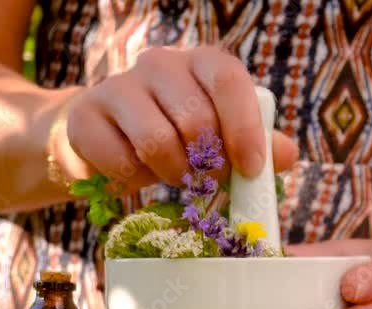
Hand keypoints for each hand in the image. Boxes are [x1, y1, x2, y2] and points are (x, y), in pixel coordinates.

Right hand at [59, 46, 298, 190]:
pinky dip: (133, 181)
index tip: (250, 169)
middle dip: (207, 163)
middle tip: (208, 181)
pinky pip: (119, 161)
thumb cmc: (174, 137)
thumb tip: (287, 155)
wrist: (104, 140)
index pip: (228, 80)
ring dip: (172, 174)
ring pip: (157, 141)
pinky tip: (133, 173)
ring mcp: (118, 86)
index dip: (244, 127)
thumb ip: (257, 144)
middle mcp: (159, 64)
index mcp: (200, 63)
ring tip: (173, 177)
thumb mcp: (220, 138)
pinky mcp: (85, 117)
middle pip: (195, 118)